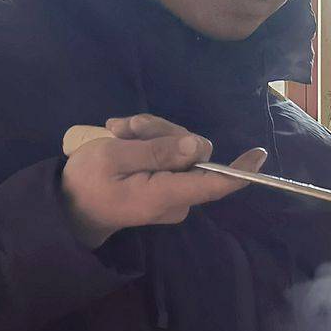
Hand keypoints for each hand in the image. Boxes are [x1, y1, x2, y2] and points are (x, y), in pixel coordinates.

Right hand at [60, 114, 266, 246]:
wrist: (70, 204)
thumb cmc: (87, 181)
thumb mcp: (113, 157)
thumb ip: (156, 151)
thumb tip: (196, 147)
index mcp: (165, 195)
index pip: (212, 185)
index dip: (238, 171)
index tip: (259, 155)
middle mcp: (176, 198)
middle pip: (192, 152)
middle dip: (162, 130)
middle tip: (125, 127)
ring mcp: (172, 193)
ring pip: (180, 148)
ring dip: (150, 132)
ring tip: (118, 131)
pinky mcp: (166, 185)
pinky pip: (170, 156)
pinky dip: (148, 141)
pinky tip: (123, 135)